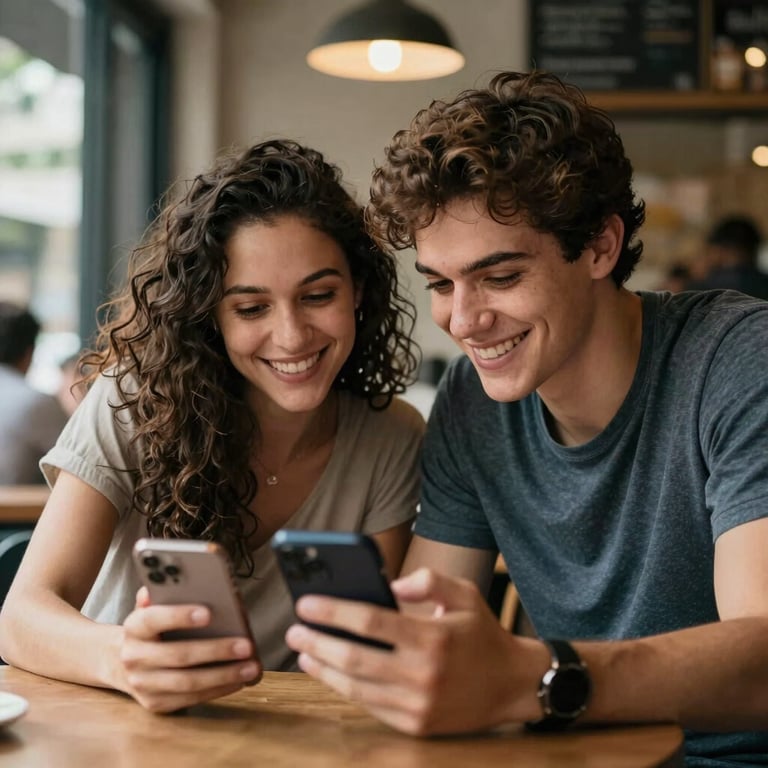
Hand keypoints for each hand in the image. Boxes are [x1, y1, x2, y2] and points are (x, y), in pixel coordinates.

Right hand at [117, 587, 261, 711]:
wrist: (123, 662)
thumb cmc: (153, 628)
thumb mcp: (153, 607)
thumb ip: (165, 594)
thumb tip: (176, 580)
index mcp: (134, 627)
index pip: (154, 619)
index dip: (179, 615)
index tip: (209, 612)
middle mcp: (134, 657)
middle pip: (178, 655)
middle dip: (216, 650)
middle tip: (247, 645)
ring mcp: (143, 684)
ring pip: (188, 682)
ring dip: (224, 675)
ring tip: (251, 666)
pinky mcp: (155, 703)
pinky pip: (190, 699)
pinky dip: (217, 689)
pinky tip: (238, 679)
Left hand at [285, 568, 543, 734]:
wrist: (511, 686)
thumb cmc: (482, 633)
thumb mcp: (465, 594)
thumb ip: (428, 580)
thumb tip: (389, 584)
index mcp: (433, 637)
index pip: (370, 622)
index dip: (333, 611)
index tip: (306, 602)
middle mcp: (422, 674)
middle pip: (354, 658)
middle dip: (317, 641)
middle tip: (294, 628)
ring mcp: (417, 705)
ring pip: (355, 687)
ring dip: (322, 668)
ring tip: (304, 649)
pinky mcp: (415, 725)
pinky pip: (369, 705)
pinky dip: (344, 688)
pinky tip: (329, 671)